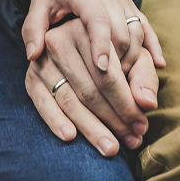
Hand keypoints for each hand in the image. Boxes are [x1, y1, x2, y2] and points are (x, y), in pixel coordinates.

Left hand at [22, 0, 165, 72]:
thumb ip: (33, 28)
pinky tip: (158, 65)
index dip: (100, 45)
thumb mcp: (38, 5)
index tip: (101, 69)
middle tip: (113, 90)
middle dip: (120, 61)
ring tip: (125, 85)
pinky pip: (148, 28)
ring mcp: (125, 3)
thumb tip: (33, 56)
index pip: (97, 20)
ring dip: (134, 58)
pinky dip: (154, 46)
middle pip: (121, 31)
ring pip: (137, 33)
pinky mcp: (134, 9)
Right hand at [25, 18, 158, 155]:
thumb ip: (144, 78)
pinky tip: (71, 137)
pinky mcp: (31, 79)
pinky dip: (56, 121)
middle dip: (113, 120)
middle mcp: (60, 41)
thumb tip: (148, 103)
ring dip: (91, 128)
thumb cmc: (115, 56)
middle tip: (132, 140)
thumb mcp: (134, 58)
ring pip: (69, 100)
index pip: (108, 76)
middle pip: (89, 90)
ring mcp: (42, 62)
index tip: (142, 126)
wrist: (79, 46)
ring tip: (111, 148)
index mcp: (87, 31)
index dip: (127, 104)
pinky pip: (43, 104)